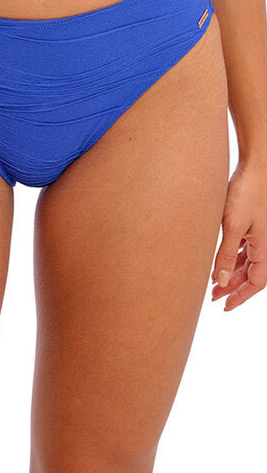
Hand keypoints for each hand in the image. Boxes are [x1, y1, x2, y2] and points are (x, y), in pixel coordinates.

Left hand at [212, 161, 266, 310]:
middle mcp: (263, 243)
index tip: (225, 306)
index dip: (241, 296)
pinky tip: (216, 261)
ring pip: (244, 261)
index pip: (256, 282)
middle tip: (212, 297)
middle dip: (232, 287)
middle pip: (249, 273)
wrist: (254, 166)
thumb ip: (225, 254)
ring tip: (211, 283)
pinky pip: (242, 247)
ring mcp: (257, 233)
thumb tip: (219, 281)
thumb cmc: (246, 193)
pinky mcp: (249, 223)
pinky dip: (230, 258)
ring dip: (229, 273)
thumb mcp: (233, 226)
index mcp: (264, 247)